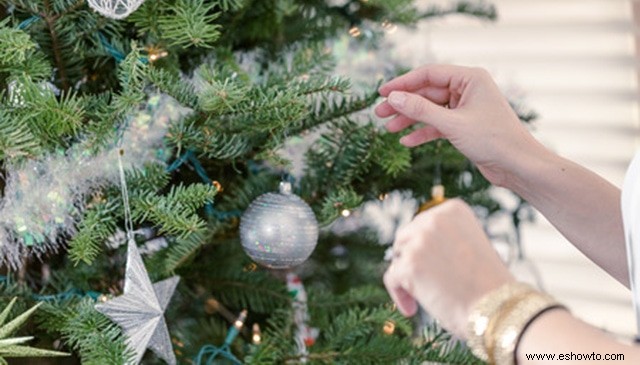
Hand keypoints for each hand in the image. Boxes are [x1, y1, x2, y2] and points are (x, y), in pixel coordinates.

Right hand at [375, 64, 543, 186]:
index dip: (403, 83)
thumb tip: (393, 97)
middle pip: (427, 92)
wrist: (518, 166)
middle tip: (379, 113)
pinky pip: (438, 124)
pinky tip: (406, 141)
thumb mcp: (452, 124)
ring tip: (388, 128)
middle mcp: (468, 89)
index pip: (429, 73)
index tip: (382, 92)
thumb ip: (420, 110)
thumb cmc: (493, 140)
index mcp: (470, 78)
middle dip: (403, 104)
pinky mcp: (464, 126)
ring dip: (410, 119)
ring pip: (430, 110)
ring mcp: (466, 108)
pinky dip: (423, 132)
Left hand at [383, 199, 513, 337]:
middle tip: (424, 283)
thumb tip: (413, 245)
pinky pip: (391, 278)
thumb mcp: (469, 245)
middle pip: (404, 238)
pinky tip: (412, 310)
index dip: (422, 246)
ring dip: (406, 277)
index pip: (422, 223)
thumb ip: (444, 238)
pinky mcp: (408, 264)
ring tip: (422, 297)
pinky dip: (399, 295)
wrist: (498, 309)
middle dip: (410, 259)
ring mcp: (419, 240)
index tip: (433, 266)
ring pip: (398, 257)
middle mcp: (434, 218)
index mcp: (453, 209)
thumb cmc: (488, 285)